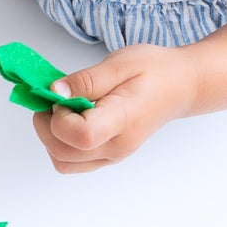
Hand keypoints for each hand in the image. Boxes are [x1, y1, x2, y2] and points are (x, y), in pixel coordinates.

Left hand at [32, 43, 199, 173]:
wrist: (180, 87)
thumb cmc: (155, 71)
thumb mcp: (119, 64)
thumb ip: (85, 80)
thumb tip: (54, 91)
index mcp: (122, 121)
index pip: (80, 135)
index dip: (60, 116)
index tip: (62, 95)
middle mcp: (116, 147)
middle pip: (63, 153)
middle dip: (46, 126)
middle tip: (54, 99)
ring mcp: (112, 155)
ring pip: (63, 161)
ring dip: (51, 136)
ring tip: (63, 109)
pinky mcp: (108, 156)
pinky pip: (73, 160)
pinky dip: (62, 142)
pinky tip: (72, 118)